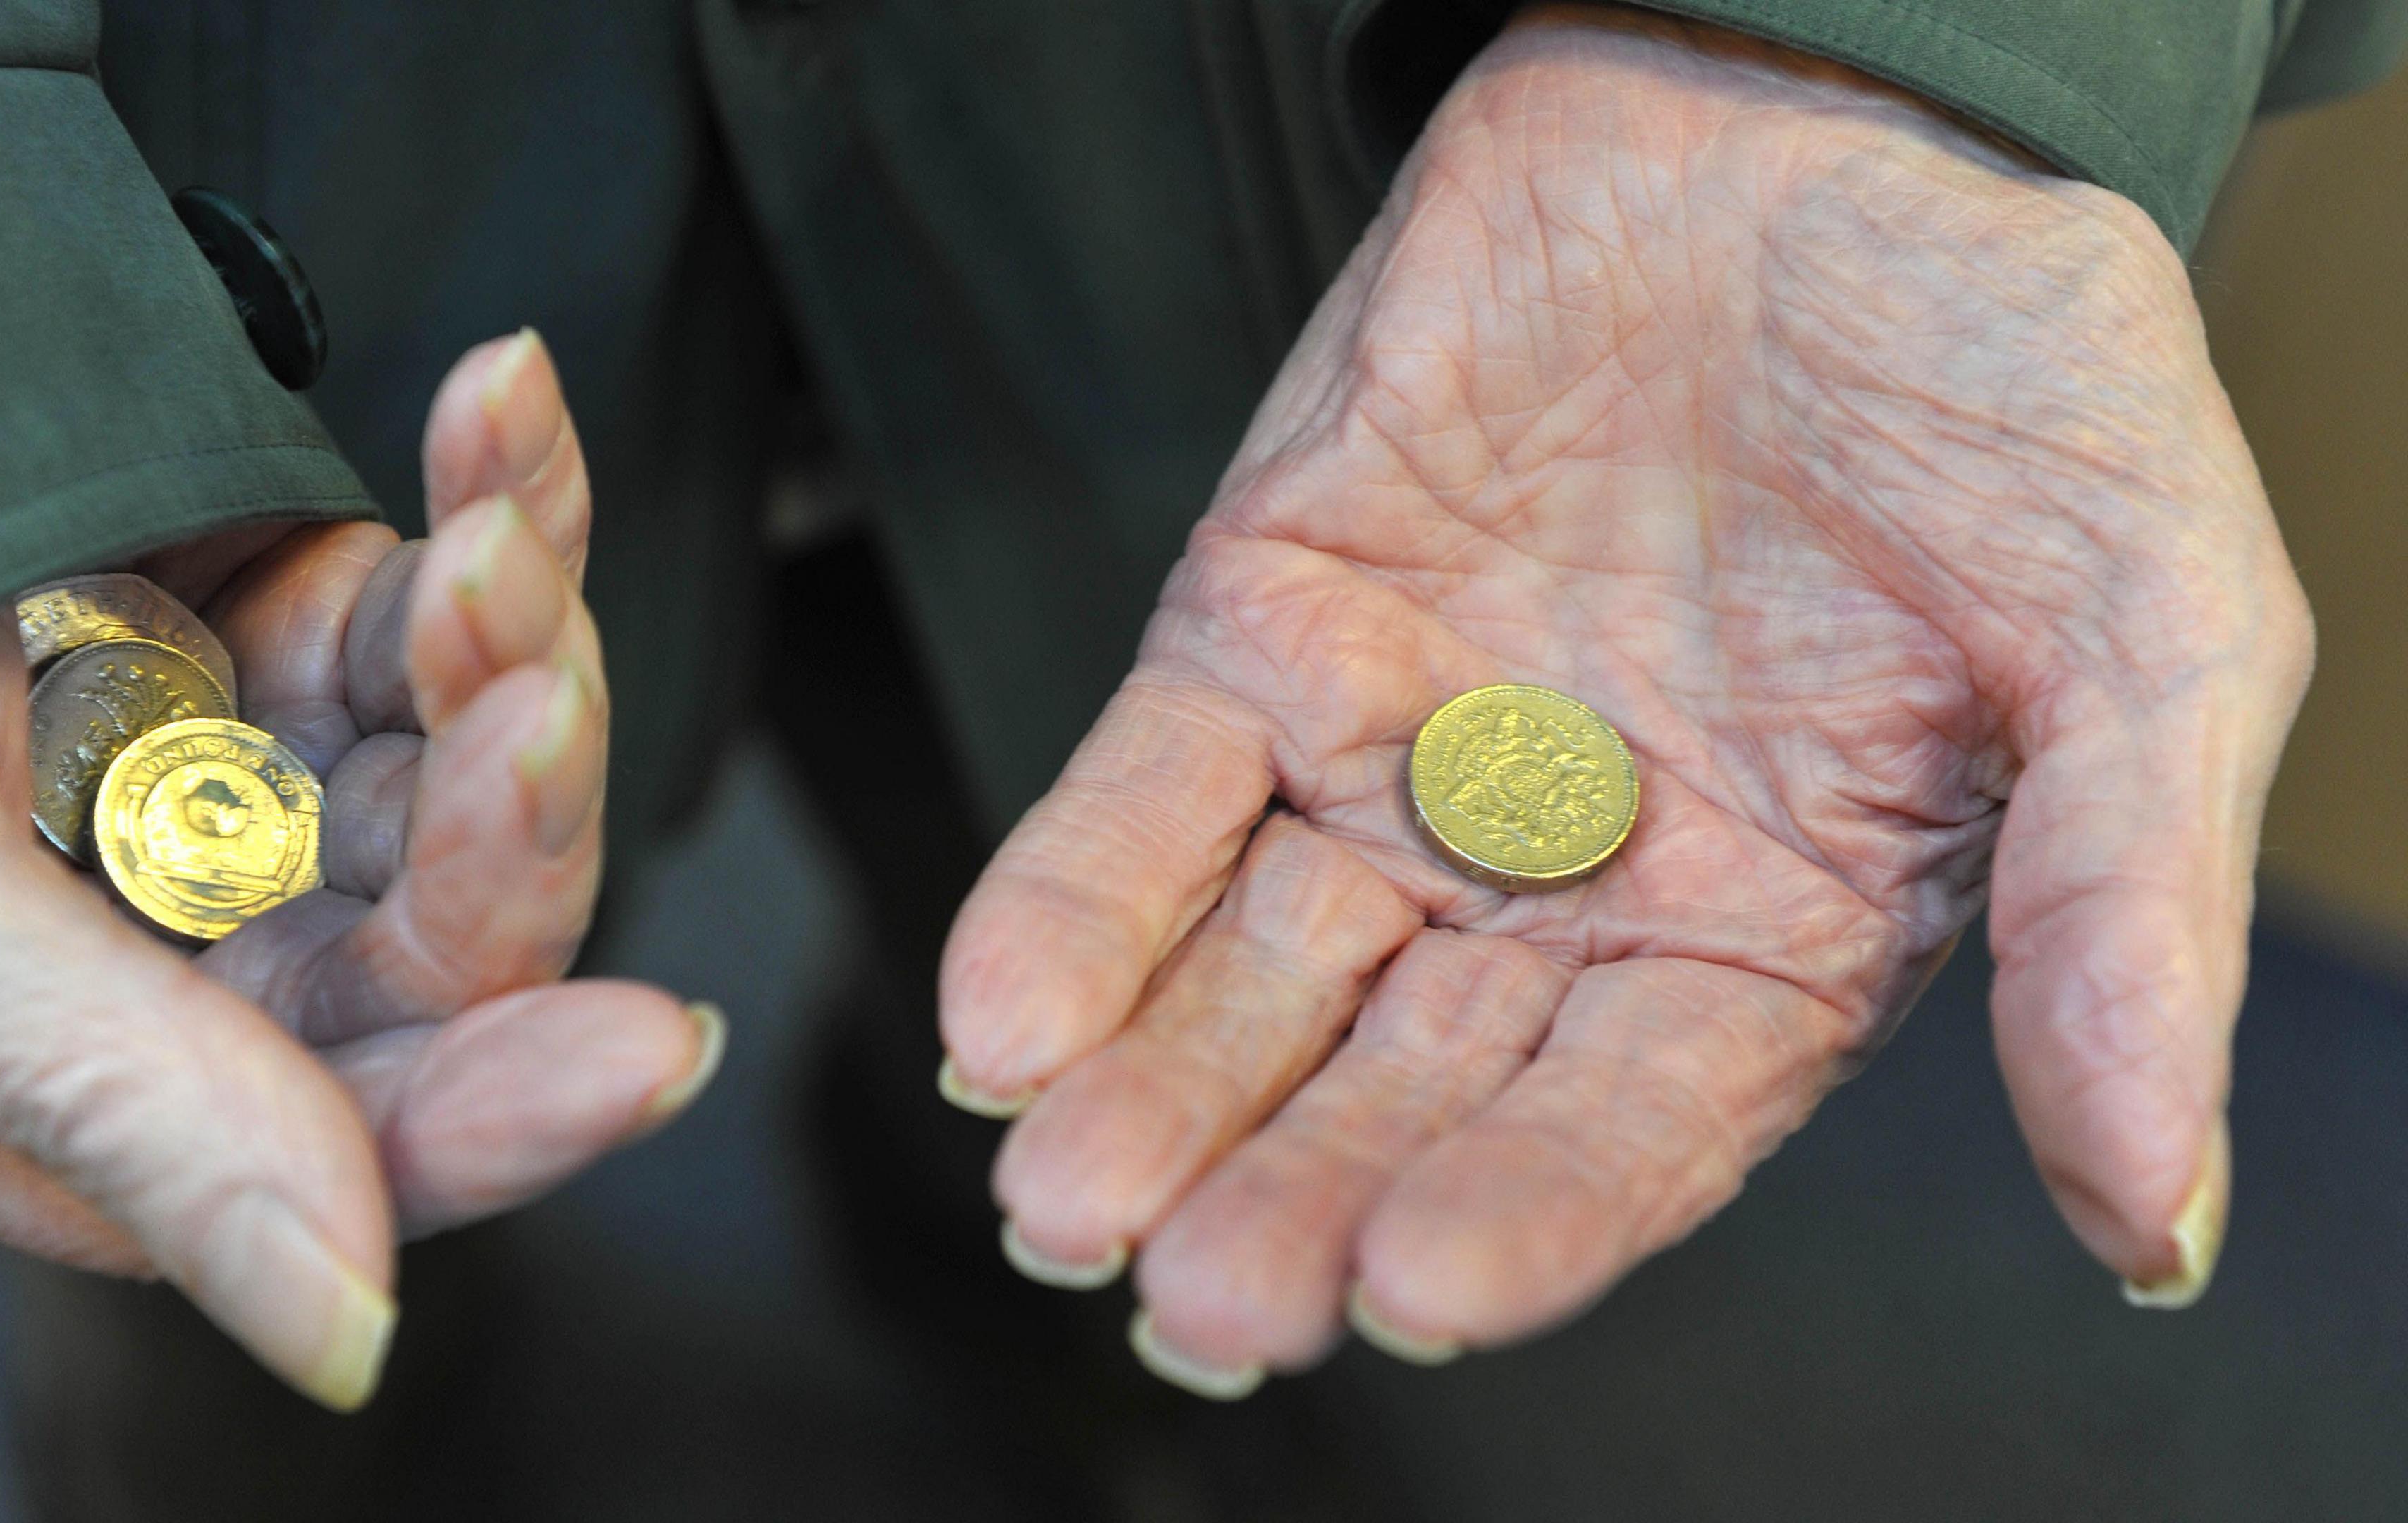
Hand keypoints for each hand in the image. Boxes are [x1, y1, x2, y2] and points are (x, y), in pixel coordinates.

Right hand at [0, 332, 717, 1408]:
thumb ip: (110, 1096)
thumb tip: (345, 1330)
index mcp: (74, 1080)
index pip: (343, 1142)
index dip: (502, 1110)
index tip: (641, 1052)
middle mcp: (181, 944)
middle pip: (446, 935)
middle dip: (515, 817)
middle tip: (520, 701)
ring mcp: (232, 775)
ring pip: (464, 754)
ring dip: (515, 638)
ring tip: (491, 536)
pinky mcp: (257, 624)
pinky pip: (425, 603)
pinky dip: (495, 504)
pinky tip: (507, 412)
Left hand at [939, 8, 2310, 1394]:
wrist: (1815, 102)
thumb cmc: (2015, 367)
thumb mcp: (2145, 633)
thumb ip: (2116, 921)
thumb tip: (2157, 1221)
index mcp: (1770, 931)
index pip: (1633, 1124)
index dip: (1531, 1212)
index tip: (1419, 1287)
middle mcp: (1568, 879)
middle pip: (1412, 1084)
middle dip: (1297, 1192)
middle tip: (1202, 1303)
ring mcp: (1400, 759)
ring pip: (1254, 972)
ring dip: (1159, 1089)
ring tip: (1069, 1201)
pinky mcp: (1266, 629)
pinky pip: (1147, 794)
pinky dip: (1075, 901)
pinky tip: (1004, 1019)